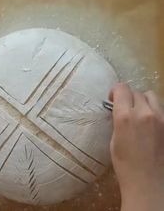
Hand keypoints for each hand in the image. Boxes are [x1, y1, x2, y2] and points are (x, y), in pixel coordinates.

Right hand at [109, 83, 163, 210]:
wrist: (149, 182)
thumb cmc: (125, 164)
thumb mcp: (114, 140)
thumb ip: (118, 120)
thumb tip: (119, 111)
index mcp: (125, 117)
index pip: (121, 88)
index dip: (115, 91)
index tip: (112, 100)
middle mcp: (144, 112)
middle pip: (136, 92)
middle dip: (128, 97)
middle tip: (125, 109)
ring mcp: (161, 118)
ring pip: (151, 95)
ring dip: (142, 100)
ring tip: (139, 112)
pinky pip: (160, 107)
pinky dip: (153, 109)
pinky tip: (150, 122)